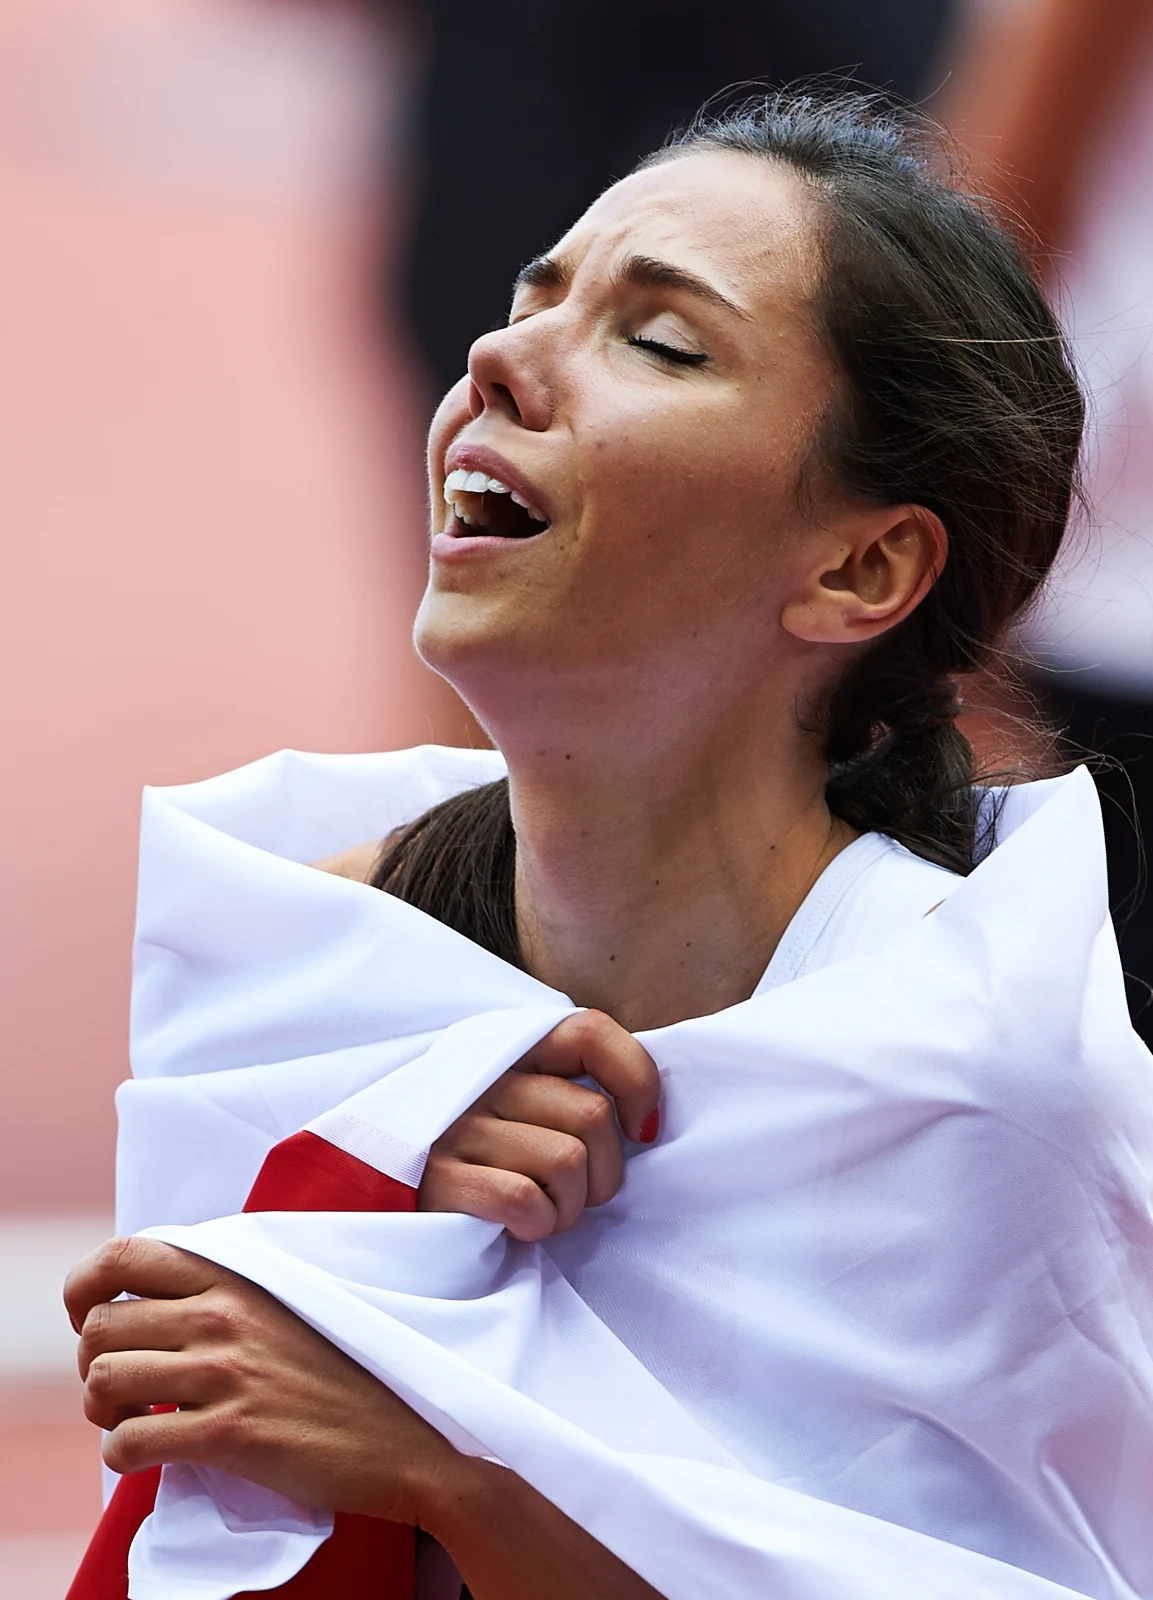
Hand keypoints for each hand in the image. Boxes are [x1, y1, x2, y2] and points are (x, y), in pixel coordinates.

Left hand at [64, 1235, 466, 1522]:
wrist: (406, 1434)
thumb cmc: (343, 1370)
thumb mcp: (287, 1303)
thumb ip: (227, 1289)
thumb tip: (156, 1294)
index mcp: (238, 1276)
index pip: (124, 1255)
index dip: (85, 1287)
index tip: (91, 1318)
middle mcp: (225, 1314)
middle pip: (100, 1325)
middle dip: (92, 1361)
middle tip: (122, 1386)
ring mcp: (226, 1373)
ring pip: (102, 1381)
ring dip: (104, 1410)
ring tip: (136, 1419)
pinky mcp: (230, 1434)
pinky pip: (127, 1443)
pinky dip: (122, 1455)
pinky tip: (154, 1453)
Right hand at [418, 1011, 659, 1242]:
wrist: (370, 1194)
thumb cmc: (473, 1156)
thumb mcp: (518, 1106)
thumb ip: (569, 1093)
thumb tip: (646, 1123)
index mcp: (509, 1052)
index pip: (590, 1033)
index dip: (637, 1080)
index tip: (642, 1130)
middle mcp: (484, 1079)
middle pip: (593, 1116)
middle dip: (605, 1174)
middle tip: (576, 1195)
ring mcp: (458, 1126)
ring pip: (568, 1162)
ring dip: (568, 1207)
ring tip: (542, 1212)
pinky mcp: (438, 1179)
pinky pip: (524, 1199)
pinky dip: (536, 1223)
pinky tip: (518, 1226)